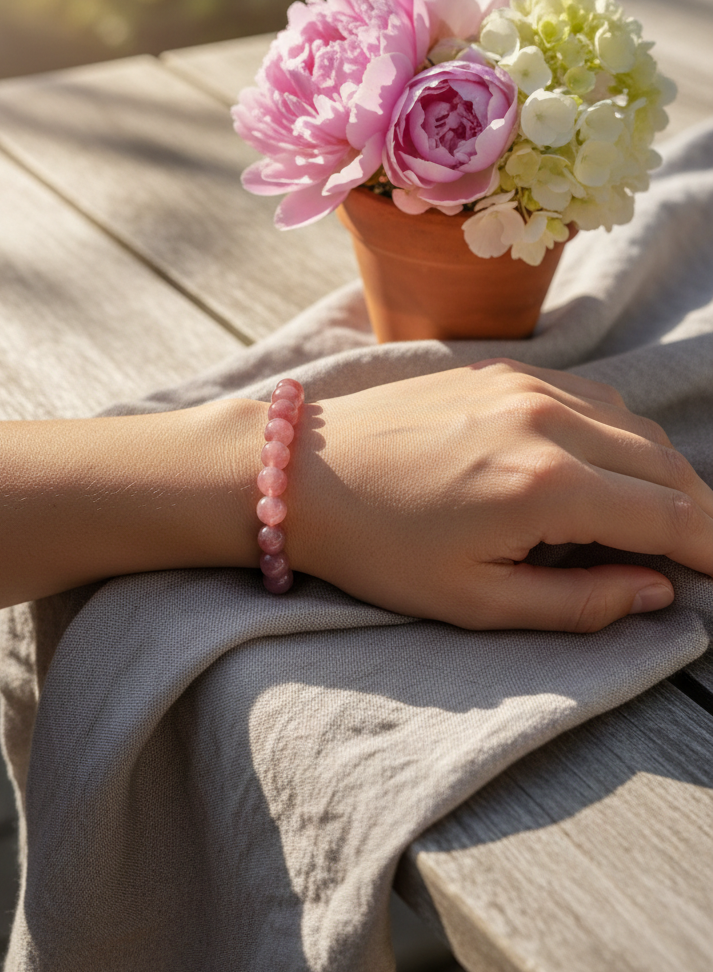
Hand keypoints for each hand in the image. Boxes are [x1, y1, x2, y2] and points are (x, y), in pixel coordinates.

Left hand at [288, 360, 712, 631]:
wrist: (299, 472)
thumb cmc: (378, 547)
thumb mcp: (475, 602)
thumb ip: (578, 602)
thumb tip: (654, 593)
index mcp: (545, 485)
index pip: (668, 516)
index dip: (710, 549)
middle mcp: (548, 420)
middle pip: (665, 464)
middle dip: (697, 513)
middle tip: (701, 553)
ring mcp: (525, 384)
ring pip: (633, 424)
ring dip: (662, 471)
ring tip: (662, 518)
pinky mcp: (502, 368)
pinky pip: (593, 395)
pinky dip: (619, 433)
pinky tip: (610, 466)